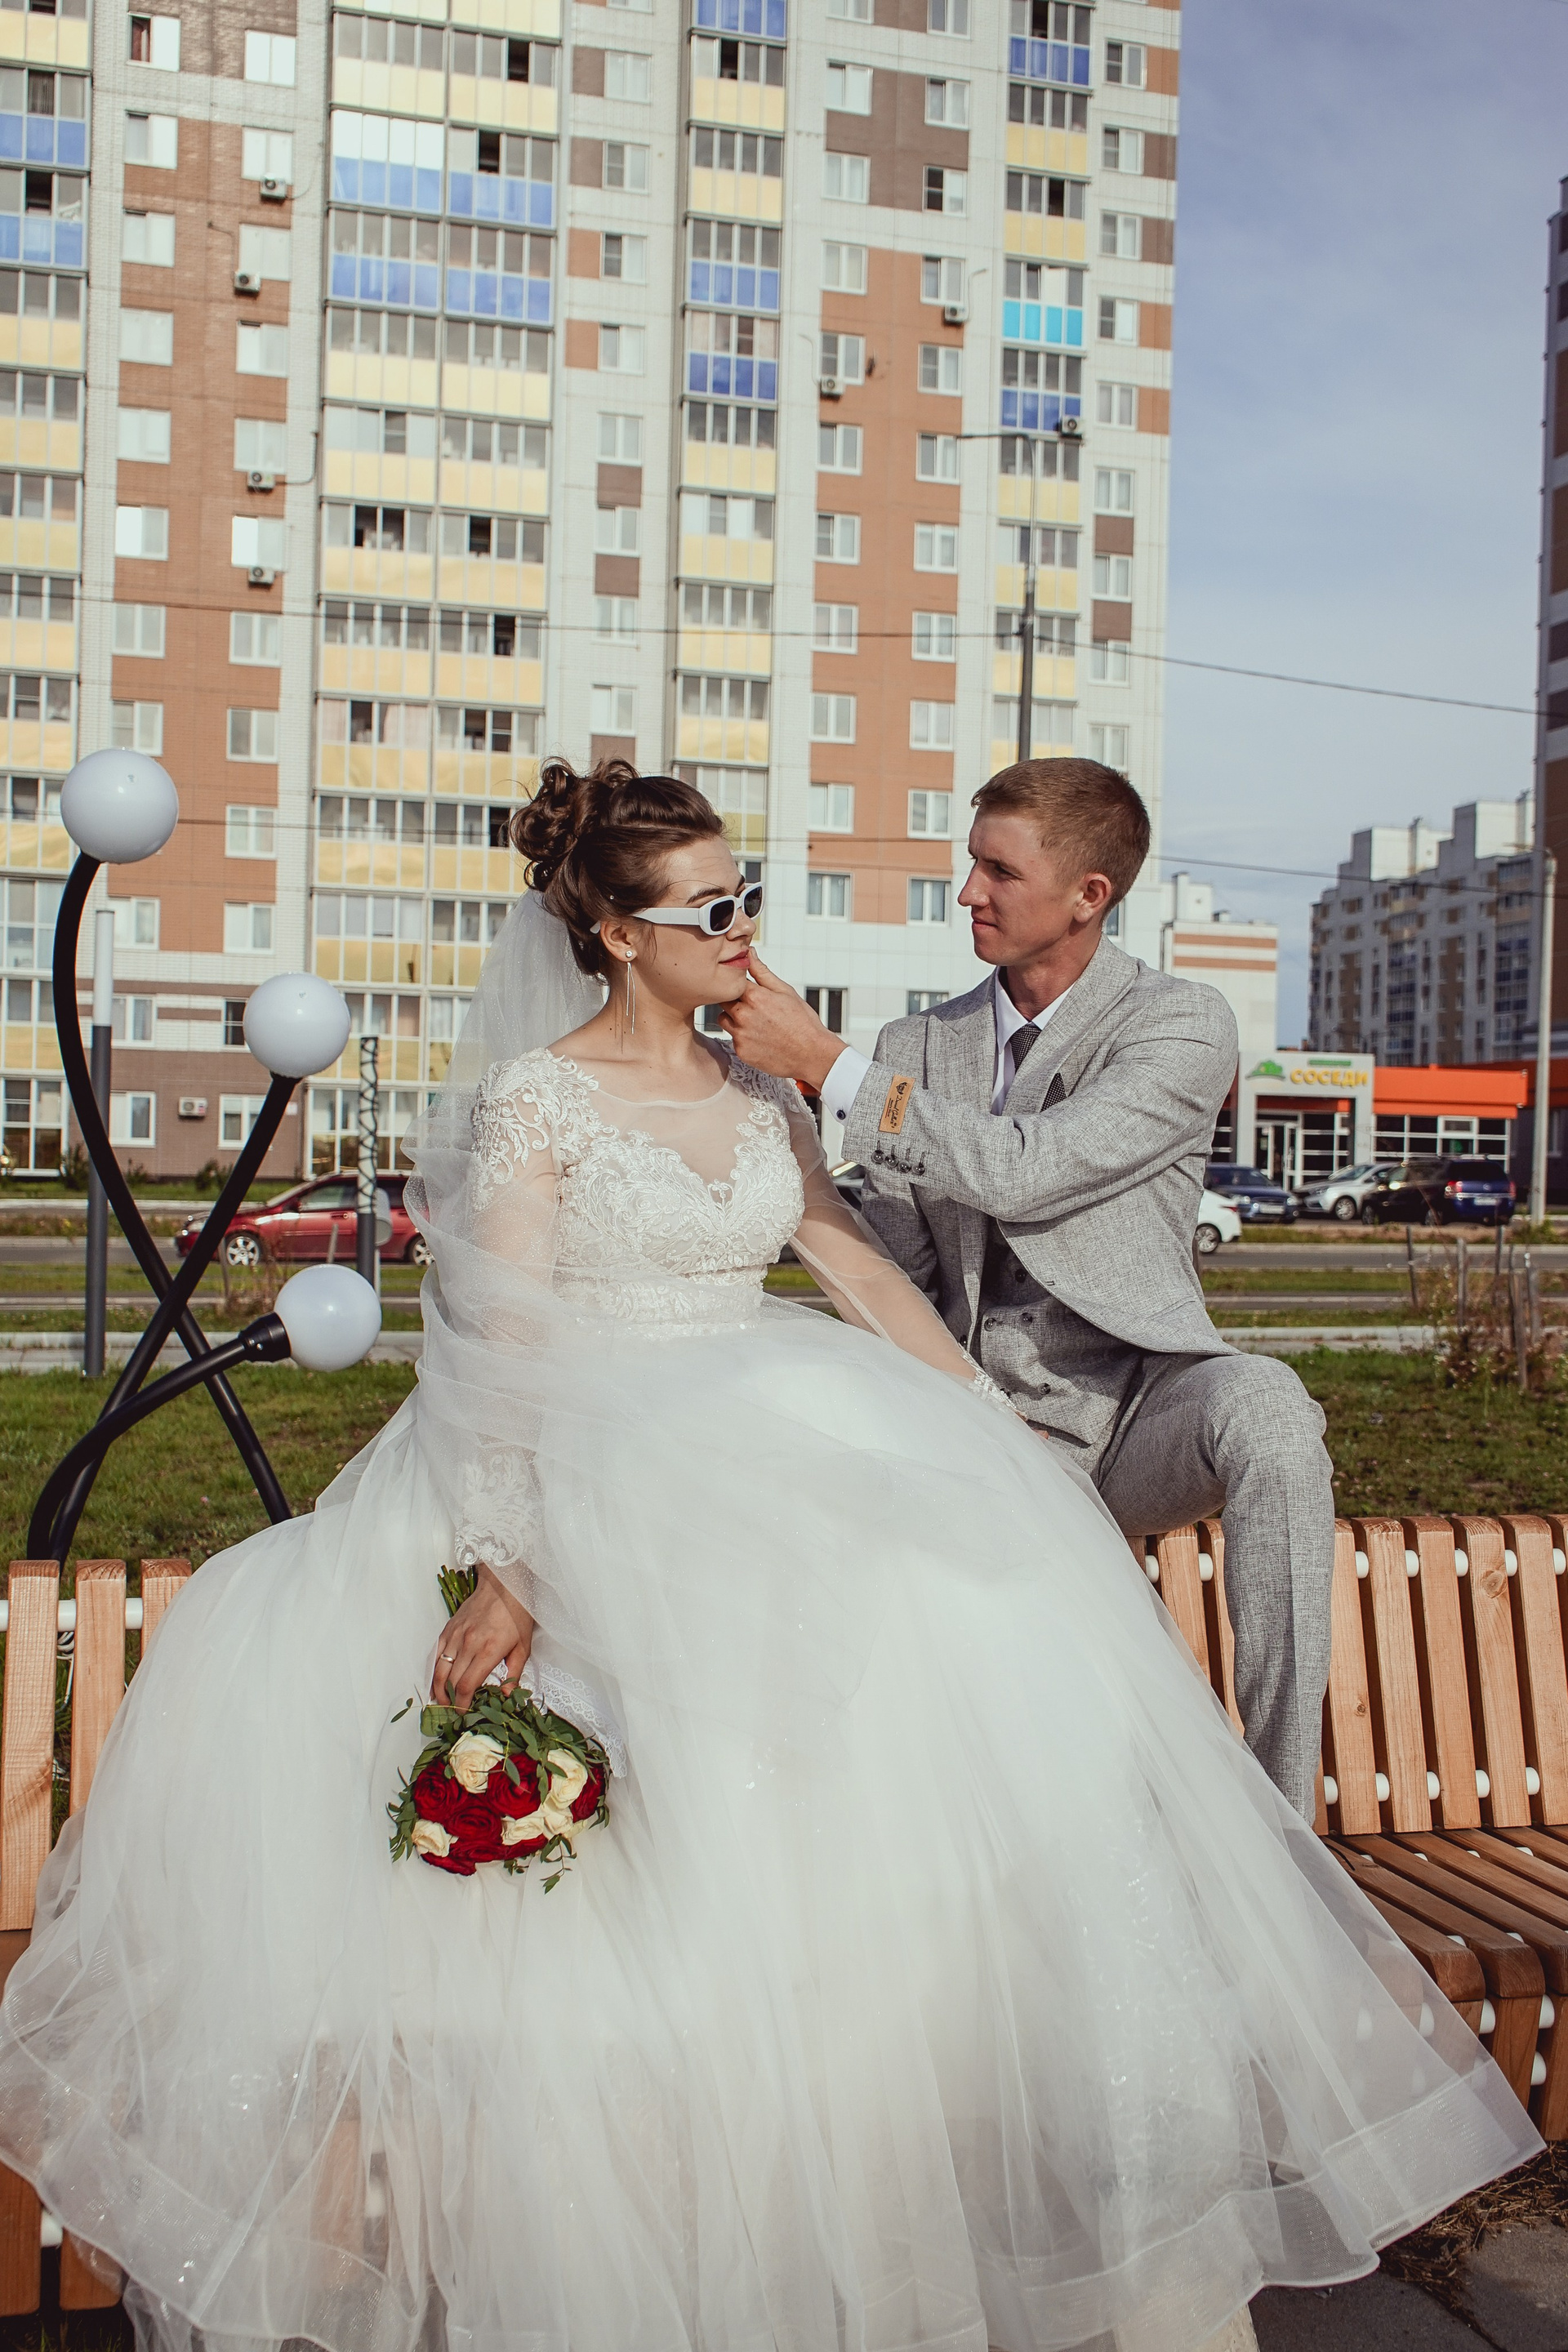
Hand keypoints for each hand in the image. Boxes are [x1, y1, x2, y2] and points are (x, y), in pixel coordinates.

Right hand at [431, 1564, 534, 1710]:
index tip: (463, 1713)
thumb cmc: (517, 1615)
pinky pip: (436, 1654)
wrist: (504, 1585)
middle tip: (452, 1712)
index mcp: (488, 1650)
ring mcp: (455, 1635)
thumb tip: (508, 1697)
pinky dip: (433, 1670)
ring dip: (437, 1689)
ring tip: (441, 1701)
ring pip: (439, 1669)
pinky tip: (436, 1681)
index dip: (462, 1703)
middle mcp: (468, 1644)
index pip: (467, 1685)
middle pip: (451, 1681)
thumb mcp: (523, 1647)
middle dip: (449, 1700)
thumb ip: (514, 1674)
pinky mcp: (449, 1629)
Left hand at [719, 951, 843, 1090]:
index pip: (732, 982)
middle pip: (723, 1000)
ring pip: (723, 1019)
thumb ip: (762, 972)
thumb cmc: (803, 1022)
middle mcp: (743, 1015)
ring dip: (734, 1018)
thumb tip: (749, 953)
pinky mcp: (741, 1051)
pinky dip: (742, 1036)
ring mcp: (741, 1035)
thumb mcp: (785, 992)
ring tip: (756, 1022)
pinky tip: (760, 1037)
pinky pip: (733, 1038)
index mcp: (755, 997)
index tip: (746, 987)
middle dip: (734, 1000)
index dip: (738, 983)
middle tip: (753, 1006)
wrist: (812, 1055)